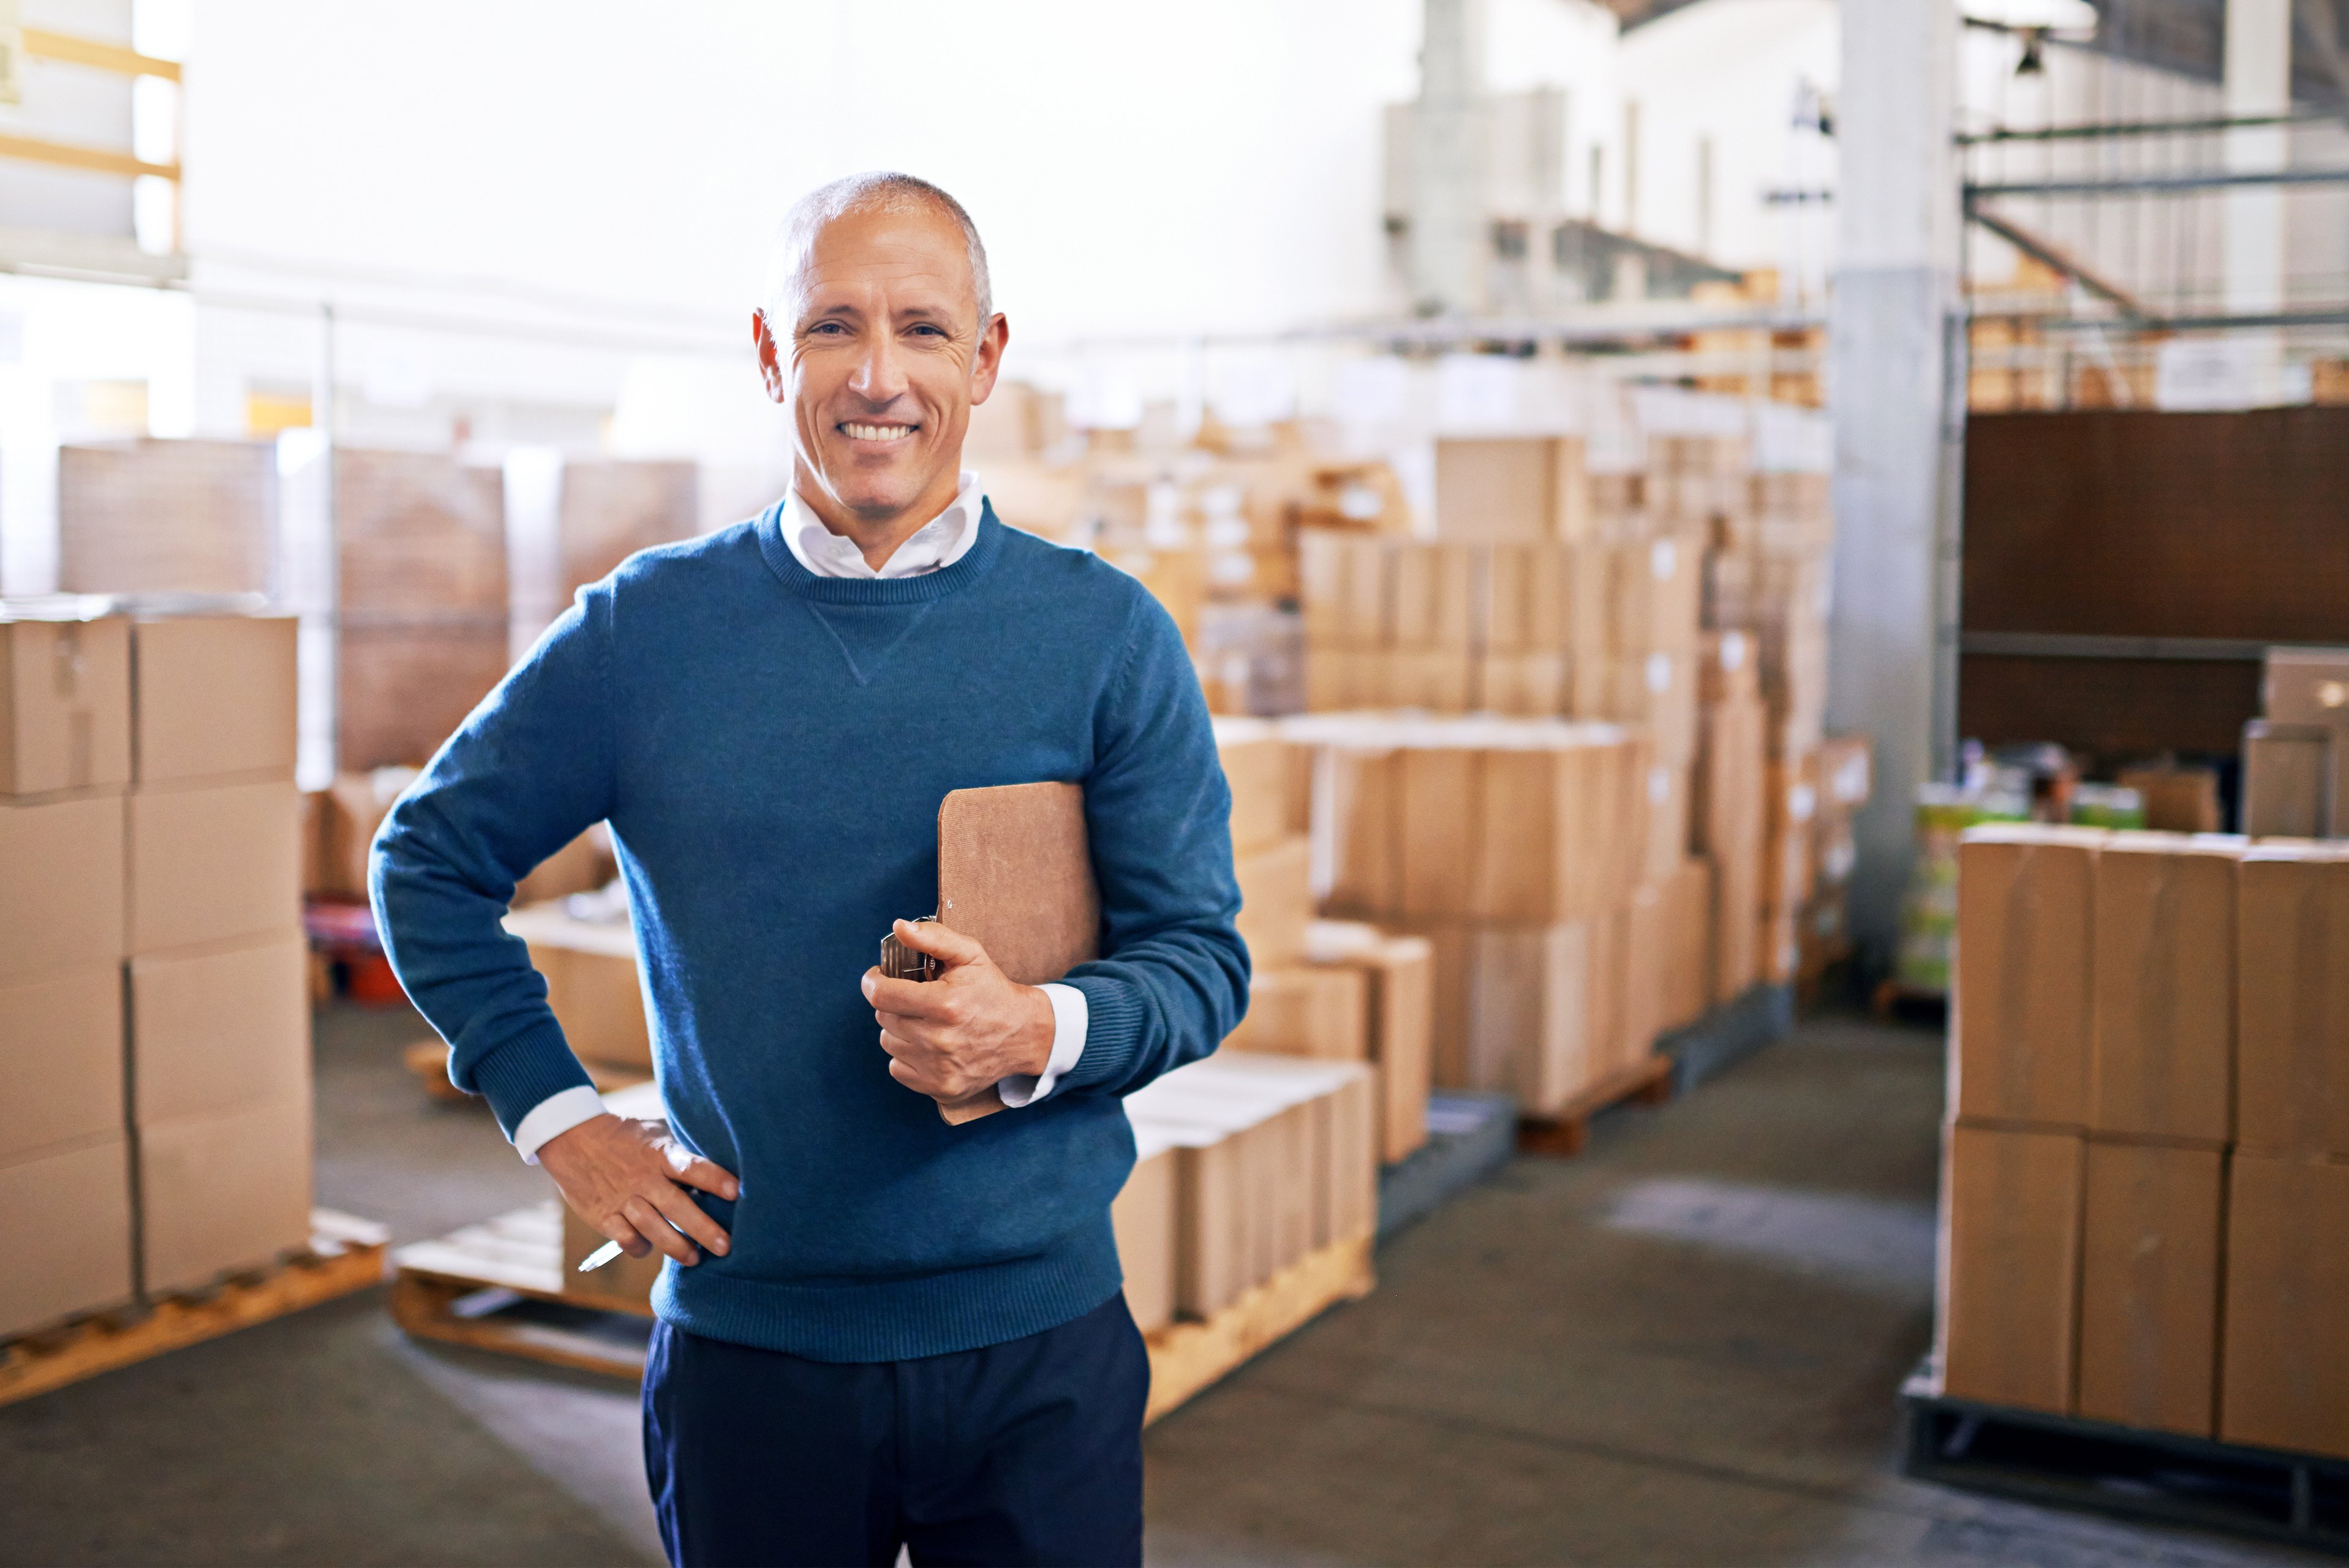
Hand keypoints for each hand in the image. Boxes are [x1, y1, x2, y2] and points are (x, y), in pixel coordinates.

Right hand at [538, 1113, 738, 1265]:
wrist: (573, 1138)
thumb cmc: (627, 1136)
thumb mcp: (656, 1132)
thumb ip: (681, 1148)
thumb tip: (721, 1159)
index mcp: (659, 1153)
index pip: (691, 1166)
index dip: (714, 1178)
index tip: (736, 1191)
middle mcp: (643, 1177)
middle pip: (676, 1206)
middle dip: (703, 1229)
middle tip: (726, 1247)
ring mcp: (622, 1198)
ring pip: (652, 1228)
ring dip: (676, 1246)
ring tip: (695, 1259)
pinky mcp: (603, 1215)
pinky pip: (625, 1238)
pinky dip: (640, 1247)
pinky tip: (651, 1248)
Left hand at [862, 919, 1054, 1104]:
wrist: (1023, 1034)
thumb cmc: (992, 991)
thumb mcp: (970, 955)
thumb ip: (934, 938)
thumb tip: (899, 927)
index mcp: (945, 1005)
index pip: (882, 995)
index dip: (873, 982)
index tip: (878, 977)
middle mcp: (939, 1040)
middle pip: (884, 1017)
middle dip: (894, 1003)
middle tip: (915, 998)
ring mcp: (939, 1069)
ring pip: (888, 1043)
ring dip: (899, 1029)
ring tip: (924, 1021)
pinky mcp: (940, 1088)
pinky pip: (897, 1068)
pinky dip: (906, 1055)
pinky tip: (927, 1045)